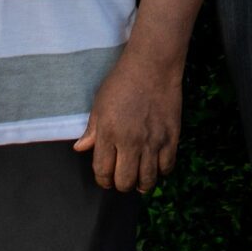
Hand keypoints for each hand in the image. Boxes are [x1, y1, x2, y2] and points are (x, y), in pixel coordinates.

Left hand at [75, 43, 182, 192]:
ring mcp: (153, 141)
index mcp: (109, 134)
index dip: (103, 180)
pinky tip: (156, 166)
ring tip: (139, 178)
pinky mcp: (171, 137)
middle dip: (121, 184)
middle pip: (125, 181)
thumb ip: (92, 131)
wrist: (153, 66)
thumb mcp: (99, 105)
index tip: (105, 178)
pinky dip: (161, 172)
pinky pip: (167, 167)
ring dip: (141, 184)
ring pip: (147, 180)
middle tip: (122, 178)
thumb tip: (80, 148)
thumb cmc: (122, 82)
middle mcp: (130, 142)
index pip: (103, 171)